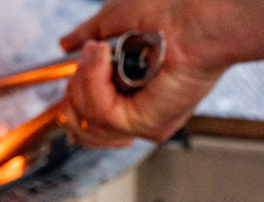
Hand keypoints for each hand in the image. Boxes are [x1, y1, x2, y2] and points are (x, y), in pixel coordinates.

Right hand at [58, 0, 226, 146]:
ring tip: (103, 54)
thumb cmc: (169, 11)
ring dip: (86, 81)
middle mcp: (136, 115)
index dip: (73, 96)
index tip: (78, 65)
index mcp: (131, 96)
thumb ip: (88, 37)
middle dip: (76, 88)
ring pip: (87, 123)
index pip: (84, 122)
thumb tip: (67, 44)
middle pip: (79, 128)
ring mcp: (142, 124)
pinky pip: (102, 115)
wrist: (195, 15)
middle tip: (95, 56)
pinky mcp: (147, 125)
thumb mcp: (113, 22)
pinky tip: (106, 57)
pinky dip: (96, 82)